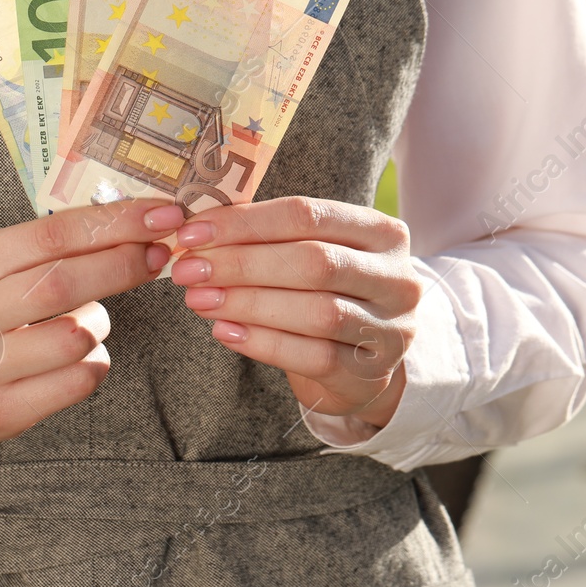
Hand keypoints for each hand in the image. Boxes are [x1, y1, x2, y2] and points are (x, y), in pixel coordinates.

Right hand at [0, 200, 183, 455]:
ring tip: (84, 320)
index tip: (160, 216)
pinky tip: (77, 356)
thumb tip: (131, 224)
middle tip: (157, 255)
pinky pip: (76, 381)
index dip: (115, 223)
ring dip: (99, 322)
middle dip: (124, 265)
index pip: (51, 234)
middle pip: (65, 284)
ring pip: (76, 337)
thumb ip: (41, 246)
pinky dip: (93, 362)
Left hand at [169, 197, 423, 428]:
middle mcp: (396, 278)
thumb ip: (268, 238)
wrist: (364, 360)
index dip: (245, 222)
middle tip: (189, 270)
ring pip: (316, 312)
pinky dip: (263, 343)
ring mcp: (391, 328)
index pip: (308, 215)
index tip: (192, 232)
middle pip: (313, 262)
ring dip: (248, 304)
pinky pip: (313, 356)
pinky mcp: (371, 372)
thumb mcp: (311, 254)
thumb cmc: (327, 293)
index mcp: (382, 232)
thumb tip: (197, 230)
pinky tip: (225, 331)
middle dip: (242, 264)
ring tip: (199, 300)